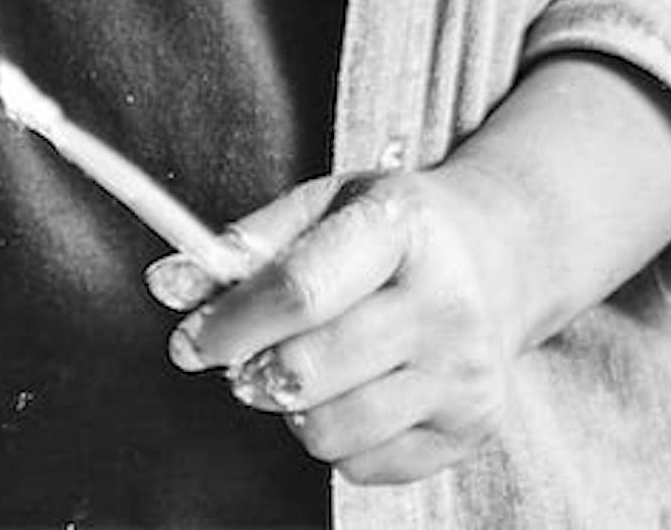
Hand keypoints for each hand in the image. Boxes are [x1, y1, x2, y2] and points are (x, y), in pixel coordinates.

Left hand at [146, 164, 545, 486]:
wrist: (503, 257)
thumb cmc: (396, 231)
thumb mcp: (324, 205)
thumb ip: (243, 245)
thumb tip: (166, 284)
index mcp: (401, 229)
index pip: (299, 293)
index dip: (230, 325)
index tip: (191, 340)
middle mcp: (445, 304)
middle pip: (308, 372)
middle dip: (253, 371)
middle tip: (246, 357)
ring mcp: (464, 374)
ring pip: (329, 431)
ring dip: (294, 408)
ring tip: (308, 369)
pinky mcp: (470, 429)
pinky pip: (363, 466)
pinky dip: (338, 438)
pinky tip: (355, 391)